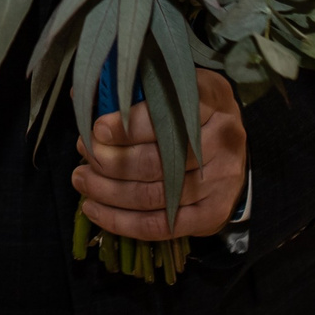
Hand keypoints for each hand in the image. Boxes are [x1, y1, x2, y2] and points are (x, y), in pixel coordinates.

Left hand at [72, 68, 246, 239]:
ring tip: (82, 181)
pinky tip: (95, 210)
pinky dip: (123, 222)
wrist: (232, 150)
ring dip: (110, 192)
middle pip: (159, 160)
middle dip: (111, 161)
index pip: (168, 114)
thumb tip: (83, 98)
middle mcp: (222, 139)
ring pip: (156, 195)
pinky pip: (161, 225)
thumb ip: (131, 92)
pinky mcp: (213, 213)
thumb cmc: (189, 114)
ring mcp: (221, 180)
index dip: (129, 126)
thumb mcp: (171, 89)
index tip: (97, 130)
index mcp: (211, 99)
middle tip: (85, 155)